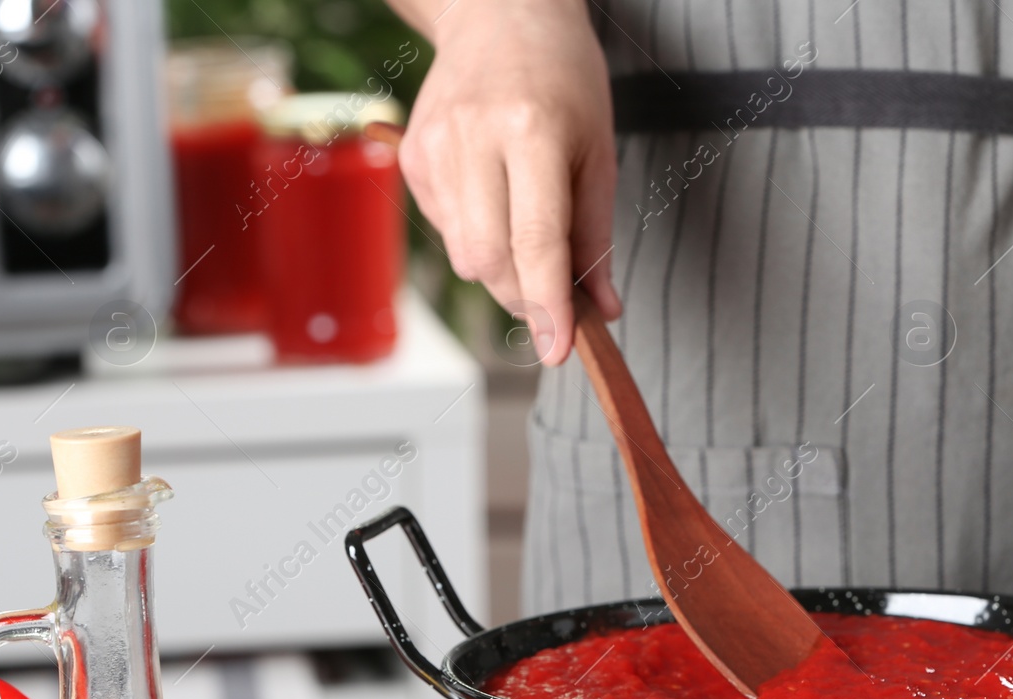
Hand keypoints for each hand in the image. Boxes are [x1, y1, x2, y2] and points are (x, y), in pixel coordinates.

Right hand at [398, 0, 619, 364]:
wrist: (499, 14)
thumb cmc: (563, 80)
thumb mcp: (600, 151)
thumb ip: (596, 236)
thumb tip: (602, 309)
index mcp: (531, 133)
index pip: (536, 243)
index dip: (548, 306)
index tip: (559, 350)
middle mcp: (473, 139)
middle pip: (489, 261)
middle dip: (523, 297)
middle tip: (555, 300)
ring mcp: (433, 148)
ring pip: (463, 255)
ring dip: (501, 268)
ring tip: (526, 225)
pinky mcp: (410, 157)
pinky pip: (444, 230)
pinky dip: (476, 236)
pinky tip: (494, 198)